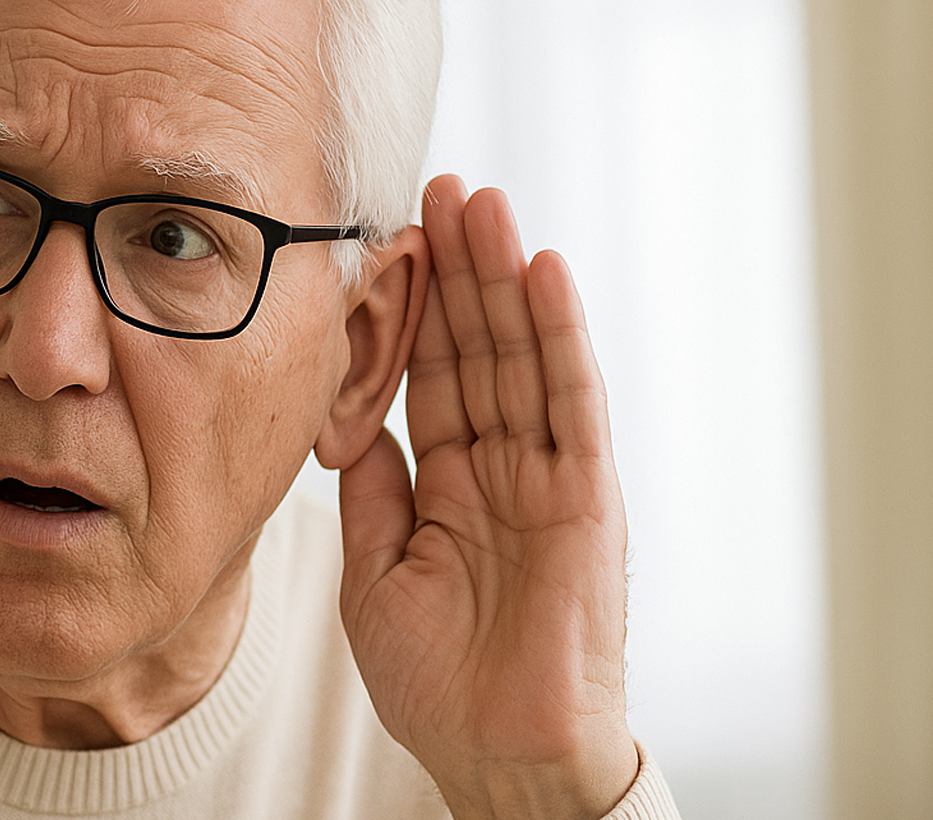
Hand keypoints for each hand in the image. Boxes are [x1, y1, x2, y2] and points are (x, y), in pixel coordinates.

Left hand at [337, 175, 638, 819]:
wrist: (496, 751)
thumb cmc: (440, 680)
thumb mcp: (376, 571)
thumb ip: (372, 492)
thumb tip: (349, 424)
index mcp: (451, 480)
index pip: (432, 373)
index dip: (415, 307)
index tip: (393, 236)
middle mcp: (503, 464)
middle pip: (479, 345)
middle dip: (459, 267)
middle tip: (439, 183)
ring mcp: (548, 474)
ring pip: (523, 355)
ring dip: (504, 277)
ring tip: (483, 201)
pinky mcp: (586, 494)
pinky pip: (571, 403)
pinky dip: (558, 337)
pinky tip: (543, 274)